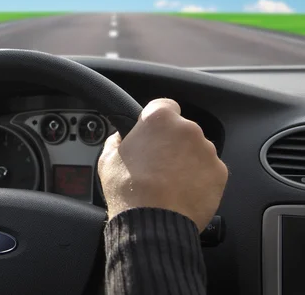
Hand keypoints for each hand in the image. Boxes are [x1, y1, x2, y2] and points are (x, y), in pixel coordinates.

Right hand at [98, 98, 227, 231]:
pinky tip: (182, 191)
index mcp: (159, 119)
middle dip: (171, 143)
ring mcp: (207, 151)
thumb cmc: (128, 190)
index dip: (155, 120)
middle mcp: (188, 129)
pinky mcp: (219, 172)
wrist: (152, 222)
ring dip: (186, 160)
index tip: (151, 133)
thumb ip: (118, 139)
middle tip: (156, 163)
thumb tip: (121, 137)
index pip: (163, 105)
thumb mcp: (108, 158)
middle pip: (181, 129)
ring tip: (168, 182)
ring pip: (196, 150)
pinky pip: (208, 170)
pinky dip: (198, 178)